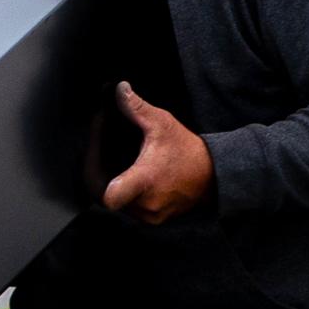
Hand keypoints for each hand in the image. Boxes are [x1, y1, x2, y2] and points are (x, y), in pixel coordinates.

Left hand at [101, 82, 215, 226]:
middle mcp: (145, 204)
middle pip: (105, 195)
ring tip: (109, 162)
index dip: (96, 180)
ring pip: (115, 203)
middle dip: (98, 173)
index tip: (96, 161)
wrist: (213, 174)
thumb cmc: (186, 149)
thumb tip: (119, 89)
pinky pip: (128, 208)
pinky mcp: (152, 220)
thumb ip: (137, 108)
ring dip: (109, 184)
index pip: (110, 196)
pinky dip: (123, 194)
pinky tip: (122, 176)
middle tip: (99, 154)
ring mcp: (149, 215)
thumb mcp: (162, 124)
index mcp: (144, 181)